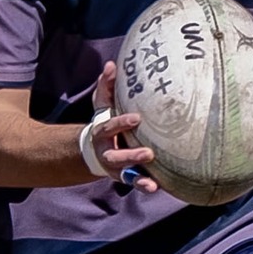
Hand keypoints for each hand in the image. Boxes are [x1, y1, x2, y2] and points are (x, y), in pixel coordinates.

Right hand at [87, 60, 159, 191]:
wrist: (95, 149)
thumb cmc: (105, 121)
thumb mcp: (103, 105)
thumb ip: (106, 87)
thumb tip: (111, 65)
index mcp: (102, 133)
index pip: (109, 128)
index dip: (121, 124)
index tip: (137, 118)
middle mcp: (107, 152)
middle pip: (116, 157)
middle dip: (131, 155)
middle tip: (149, 153)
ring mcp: (117, 167)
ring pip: (125, 174)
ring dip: (139, 176)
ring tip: (153, 180)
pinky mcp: (127, 176)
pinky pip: (136, 182)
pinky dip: (144, 185)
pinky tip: (157, 187)